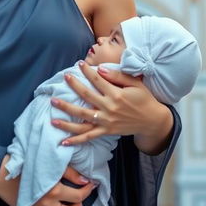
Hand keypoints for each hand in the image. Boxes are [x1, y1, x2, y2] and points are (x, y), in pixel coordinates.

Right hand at [21, 165, 95, 205]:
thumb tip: (85, 180)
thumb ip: (70, 173)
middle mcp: (46, 204)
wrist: (4, 169)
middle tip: (76, 200)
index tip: (90, 185)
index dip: (87, 191)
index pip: (78, 196)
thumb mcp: (52, 164)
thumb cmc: (29, 163)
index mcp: (54, 191)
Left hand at [50, 61, 172, 152]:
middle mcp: (109, 108)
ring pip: (82, 118)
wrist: (152, 121)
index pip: (97, 80)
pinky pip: (89, 137)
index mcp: (116, 95)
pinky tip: (63, 141)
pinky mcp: (106, 132)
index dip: (87, 71)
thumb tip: (100, 70)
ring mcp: (106, 122)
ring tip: (53, 106)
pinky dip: (75, 140)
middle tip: (64, 77)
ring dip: (67, 112)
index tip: (78, 64)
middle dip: (74, 86)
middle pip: (86, 96)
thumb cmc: (144, 99)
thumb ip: (118, 76)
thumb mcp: (135, 84)